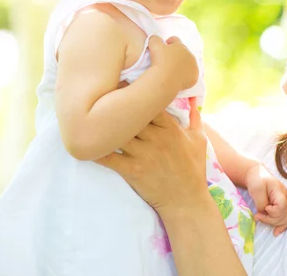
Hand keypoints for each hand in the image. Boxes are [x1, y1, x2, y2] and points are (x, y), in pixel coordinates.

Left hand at [96, 98, 207, 214]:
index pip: (150, 102)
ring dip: (104, 125)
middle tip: (100, 95)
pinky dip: (96, 150)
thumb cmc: (193, 170)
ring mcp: (144, 155)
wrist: (186, 202)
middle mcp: (157, 138)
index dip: (136, 91)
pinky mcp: (133, 171)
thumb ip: (195, 117)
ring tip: (91, 116)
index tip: (124, 84)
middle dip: (116, 104)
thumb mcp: (199, 140)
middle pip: (130, 114)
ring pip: (118, 133)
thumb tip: (194, 98)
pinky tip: (87, 142)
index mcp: (171, 128)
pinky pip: (109, 158)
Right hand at [148, 35, 198, 90]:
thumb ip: (155, 39)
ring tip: (172, 71)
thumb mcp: (154, 45)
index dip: (169, 43)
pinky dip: (185, 76)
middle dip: (176, 54)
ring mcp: (193, 67)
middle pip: (183, 52)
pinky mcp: (194, 77)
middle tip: (167, 60)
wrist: (165, 80)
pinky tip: (177, 78)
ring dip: (182, 65)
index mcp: (180, 45)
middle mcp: (190, 55)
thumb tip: (156, 39)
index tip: (164, 47)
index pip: (175, 40)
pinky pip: (190, 75)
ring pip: (188, 64)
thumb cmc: (159, 61)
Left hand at [244, 163, 286, 235]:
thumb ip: (261, 202)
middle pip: (284, 215)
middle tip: (257, 215)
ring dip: (272, 222)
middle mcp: (285, 198)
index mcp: (280, 192)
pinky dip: (281, 226)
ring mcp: (284, 203)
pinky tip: (276, 232)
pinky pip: (284, 219)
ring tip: (260, 218)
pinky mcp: (281, 207)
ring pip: (284, 219)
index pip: (282, 207)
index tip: (264, 208)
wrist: (256, 175)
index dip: (273, 211)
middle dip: (270, 219)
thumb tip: (264, 213)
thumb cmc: (257, 180)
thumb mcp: (256, 189)